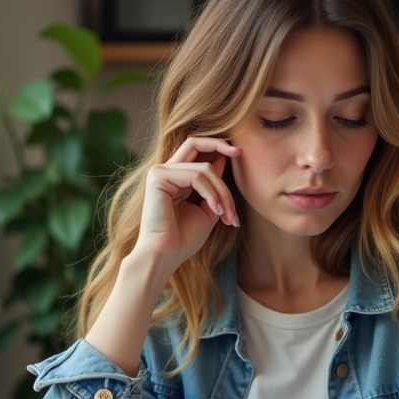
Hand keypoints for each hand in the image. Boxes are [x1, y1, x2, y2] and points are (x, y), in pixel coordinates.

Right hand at [135, 137, 240, 273]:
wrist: (165, 255)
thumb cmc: (183, 239)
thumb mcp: (207, 210)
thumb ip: (214, 187)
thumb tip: (223, 160)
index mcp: (174, 177)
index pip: (195, 149)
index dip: (217, 146)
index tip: (239, 153)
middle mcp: (165, 171)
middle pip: (195, 143)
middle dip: (219, 145)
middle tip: (240, 154)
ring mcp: (159, 172)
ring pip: (203, 168)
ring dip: (222, 191)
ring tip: (228, 215)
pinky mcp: (157, 177)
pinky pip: (195, 176)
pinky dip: (211, 193)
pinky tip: (216, 210)